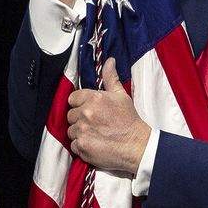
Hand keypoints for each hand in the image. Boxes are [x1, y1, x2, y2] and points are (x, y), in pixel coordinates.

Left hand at [66, 59, 151, 173]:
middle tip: (94, 123)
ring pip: (71, 130)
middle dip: (80, 118)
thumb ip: (111, 78)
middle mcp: (86, 113)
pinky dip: (82, 145)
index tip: (89, 109)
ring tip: (95, 134)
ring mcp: (82, 130)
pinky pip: (74, 145)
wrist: (137, 145)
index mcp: (94, 98)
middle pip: (70, 115)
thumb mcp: (121, 96)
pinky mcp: (82, 146)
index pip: (73, 98)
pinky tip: (94, 143)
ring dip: (80, 132)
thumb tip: (109, 61)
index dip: (80, 104)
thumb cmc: (130, 121)